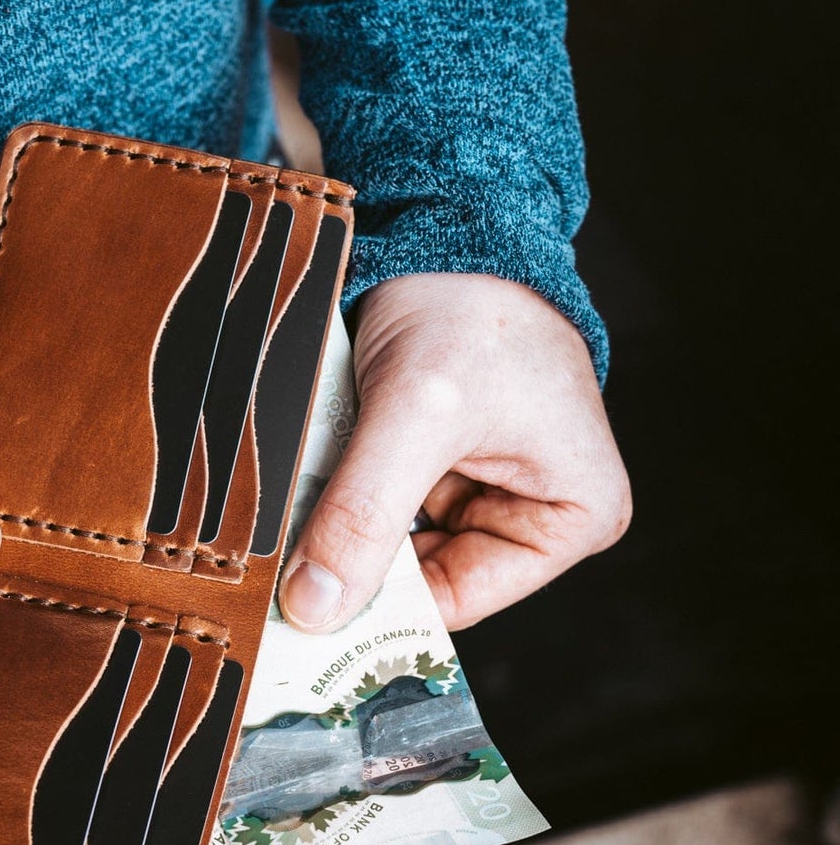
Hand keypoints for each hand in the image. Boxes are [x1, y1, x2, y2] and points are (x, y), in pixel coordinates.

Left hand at [278, 273, 630, 633]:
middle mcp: (532, 515)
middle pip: (417, 580)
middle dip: (349, 571)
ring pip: (384, 547)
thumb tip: (313, 609)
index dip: (378, 614)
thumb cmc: (471, 304)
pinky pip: (369, 508)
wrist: (445, 222)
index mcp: (574, 517)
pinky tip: (292, 495)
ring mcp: (476, 492)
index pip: (458, 601)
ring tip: (280, 523)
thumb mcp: (417, 412)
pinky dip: (330, 501)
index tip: (297, 622)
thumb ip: (366, 514)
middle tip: (271, 580)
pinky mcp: (428, 467)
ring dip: (333, 534)